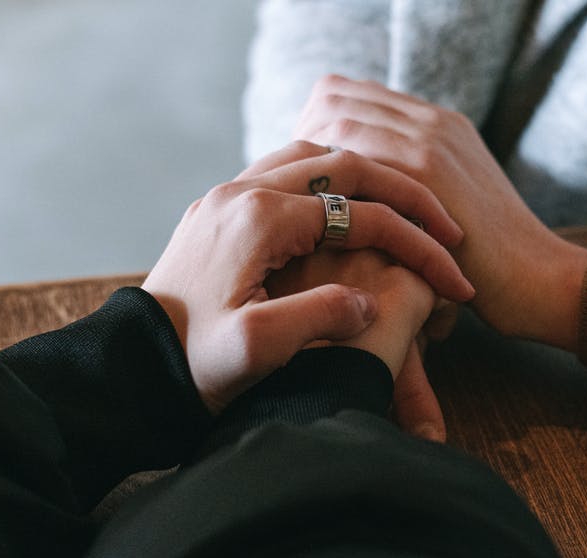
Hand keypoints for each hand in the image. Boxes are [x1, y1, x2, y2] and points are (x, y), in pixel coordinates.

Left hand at [142, 141, 472, 413]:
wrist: (130, 370)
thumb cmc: (191, 366)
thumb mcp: (258, 350)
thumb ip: (321, 317)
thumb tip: (368, 302)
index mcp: (260, 219)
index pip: (364, 216)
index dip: (420, 247)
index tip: (456, 281)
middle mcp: (243, 192)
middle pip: (347, 165)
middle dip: (407, 195)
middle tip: (448, 228)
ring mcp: (228, 197)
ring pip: (317, 158)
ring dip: (371, 181)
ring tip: (410, 215)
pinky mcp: (221, 212)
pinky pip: (290, 173)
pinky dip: (334, 184)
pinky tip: (354, 215)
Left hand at [293, 75, 586, 352]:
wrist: (543, 280)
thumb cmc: (489, 263)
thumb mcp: (447, 208)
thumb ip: (407, 187)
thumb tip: (349, 196)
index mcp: (435, 123)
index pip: (343, 94)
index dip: (311, 131)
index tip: (307, 182)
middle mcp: (432, 120)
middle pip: (333, 97)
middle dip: (303, 143)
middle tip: (301, 195)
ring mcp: (432, 140)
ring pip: (339, 122)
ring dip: (313, 166)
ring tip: (308, 211)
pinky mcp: (431, 173)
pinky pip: (359, 157)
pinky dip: (333, 187)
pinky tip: (325, 226)